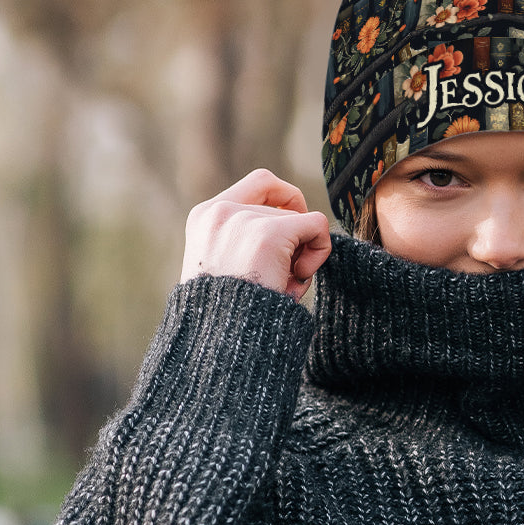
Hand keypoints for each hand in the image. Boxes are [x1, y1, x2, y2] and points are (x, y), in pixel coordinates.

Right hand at [181, 169, 331, 302]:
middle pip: (284, 207)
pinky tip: (298, 278)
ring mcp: (244, 220)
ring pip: (301, 220)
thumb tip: (301, 221)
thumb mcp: (225, 266)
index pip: (260, 183)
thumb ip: (247, 239)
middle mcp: (220, 211)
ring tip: (282, 285)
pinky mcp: (269, 234)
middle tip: (283, 274)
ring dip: (301, 254)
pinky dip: (320, 250)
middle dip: (293, 240)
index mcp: (204, 217)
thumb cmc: (228, 314)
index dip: (286, 200)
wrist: (219, 341)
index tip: (291, 229)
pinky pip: (317, 226)